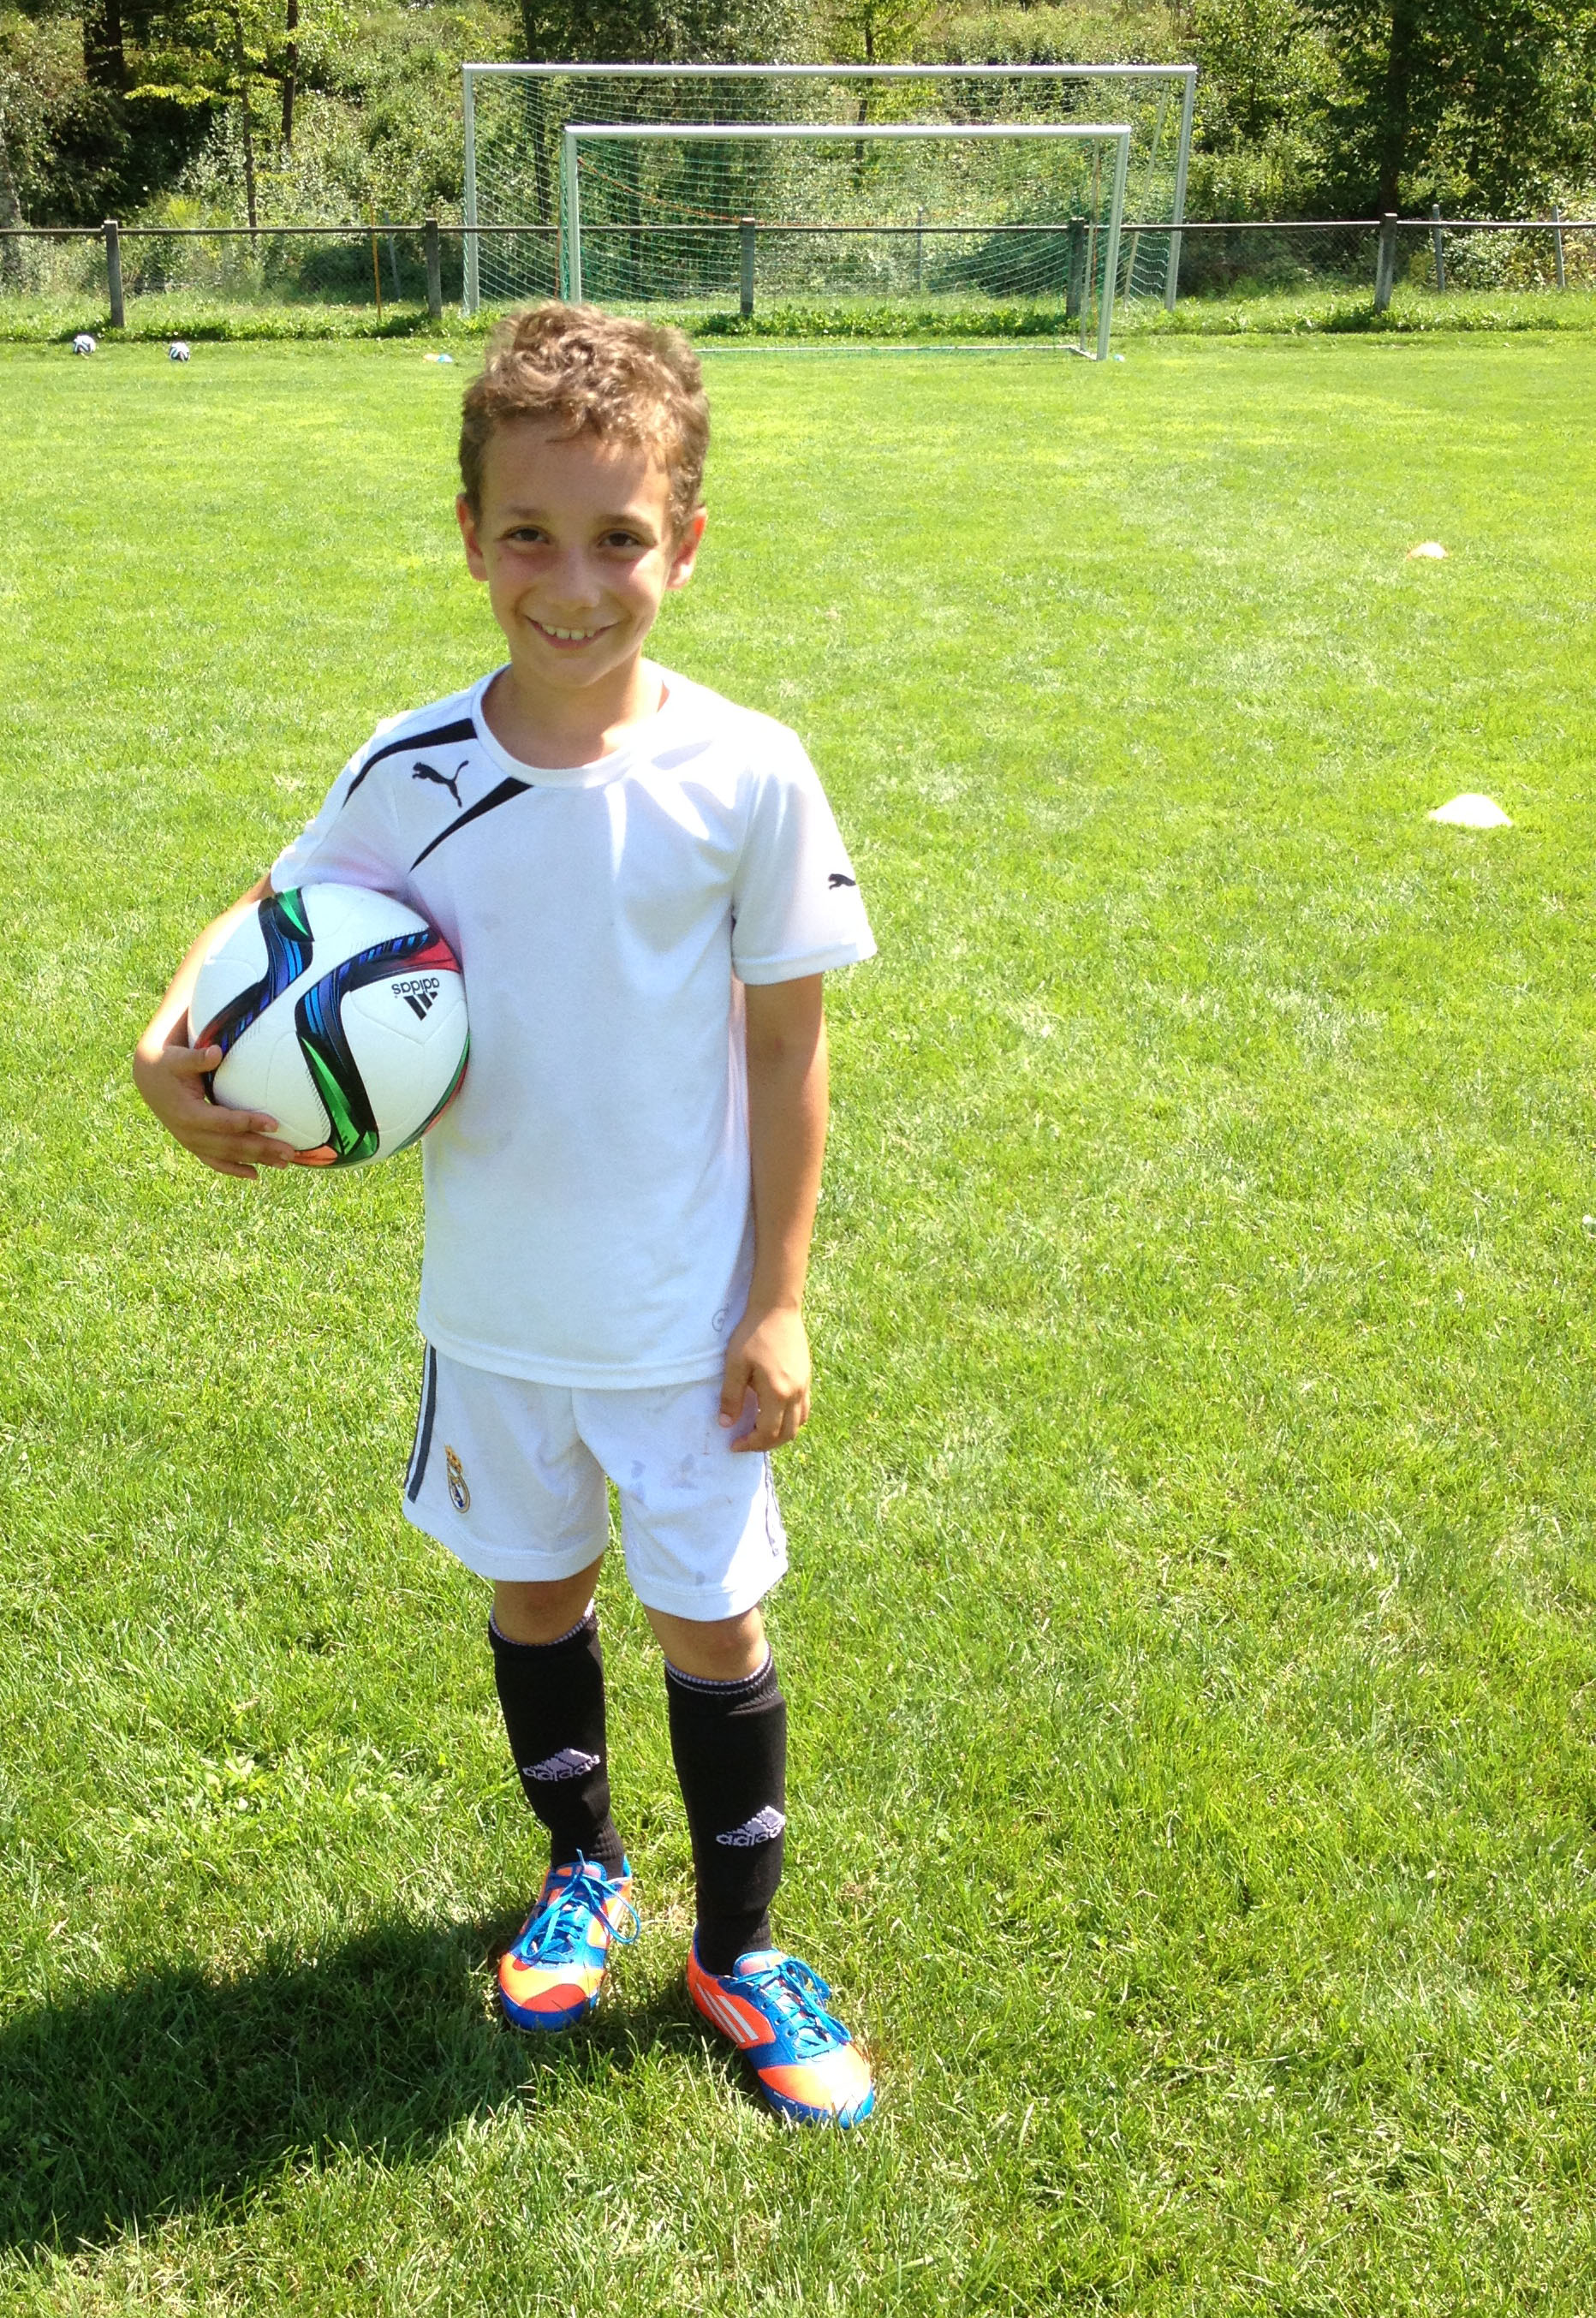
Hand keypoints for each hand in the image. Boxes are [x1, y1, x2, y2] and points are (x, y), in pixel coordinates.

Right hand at [132, 1033, 294, 1180]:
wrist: (149, 1079)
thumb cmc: (168, 1065)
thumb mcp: (178, 1059)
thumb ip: (196, 1058)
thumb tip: (216, 1052)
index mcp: (188, 1113)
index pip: (224, 1122)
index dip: (249, 1123)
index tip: (275, 1124)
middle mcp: (190, 1133)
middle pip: (231, 1145)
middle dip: (262, 1149)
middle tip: (290, 1152)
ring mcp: (191, 1142)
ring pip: (227, 1157)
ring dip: (256, 1161)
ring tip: (284, 1164)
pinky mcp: (194, 1145)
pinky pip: (216, 1162)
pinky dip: (235, 1169)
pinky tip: (255, 1175)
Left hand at [719, 1303, 811, 1452]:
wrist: (777, 1309)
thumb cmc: (753, 1334)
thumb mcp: (735, 1365)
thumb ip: (731, 1397)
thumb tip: (726, 1424)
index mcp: (778, 1393)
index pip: (767, 1432)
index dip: (750, 1443)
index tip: (733, 1444)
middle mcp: (796, 1394)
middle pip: (787, 1434)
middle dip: (765, 1444)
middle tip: (745, 1442)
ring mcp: (804, 1386)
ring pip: (798, 1424)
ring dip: (780, 1434)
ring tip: (761, 1431)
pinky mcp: (807, 1378)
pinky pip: (804, 1410)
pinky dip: (790, 1421)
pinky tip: (775, 1413)